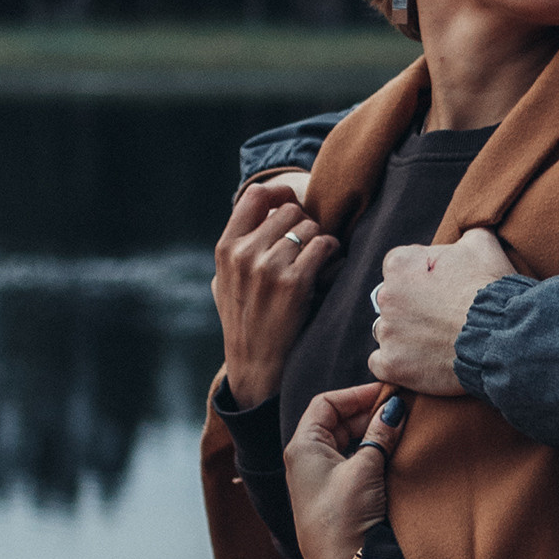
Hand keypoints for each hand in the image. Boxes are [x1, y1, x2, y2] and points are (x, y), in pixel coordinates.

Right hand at [214, 179, 336, 410]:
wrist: (256, 365)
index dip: (280, 193)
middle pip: (290, 210)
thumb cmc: (244, 321)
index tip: (291, 203)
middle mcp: (244, 254)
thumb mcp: (225, 281)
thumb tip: (264, 207)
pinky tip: (328, 268)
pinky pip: (325, 246)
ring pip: (311, 227)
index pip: (255, 196)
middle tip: (307, 246)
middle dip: (304, 225)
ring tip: (317, 260)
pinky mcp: (295, 283)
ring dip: (320, 241)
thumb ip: (238, 246)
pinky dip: (333, 254)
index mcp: (225, 249)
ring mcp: (268, 267)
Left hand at [287, 384, 406, 558]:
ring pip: (346, 443)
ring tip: (401, 429)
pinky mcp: (334, 498)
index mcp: (303, 447)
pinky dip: (371, 453)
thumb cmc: (344, 518)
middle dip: (368, 413)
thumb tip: (394, 409)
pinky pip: (351, 463)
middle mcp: (306, 461)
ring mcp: (319, 480)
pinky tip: (393, 453)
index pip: (326, 404)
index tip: (388, 394)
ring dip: (371, 434)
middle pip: (336, 422)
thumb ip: (380, 434)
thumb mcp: (365, 469)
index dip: (357, 394)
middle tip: (401, 410)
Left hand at [365, 229, 517, 397]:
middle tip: (444, 316)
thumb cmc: (491, 288)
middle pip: (393, 300)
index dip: (423, 278)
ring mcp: (388, 332)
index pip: (401, 268)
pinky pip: (382, 363)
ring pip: (387, 331)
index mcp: (400, 264)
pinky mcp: (392, 364)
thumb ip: (464, 234)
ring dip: (405, 335)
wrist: (502, 336)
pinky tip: (421, 362)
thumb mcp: (482, 243)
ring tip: (436, 341)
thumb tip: (464, 234)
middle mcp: (386, 296)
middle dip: (413, 307)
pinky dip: (398, 364)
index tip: (444, 290)